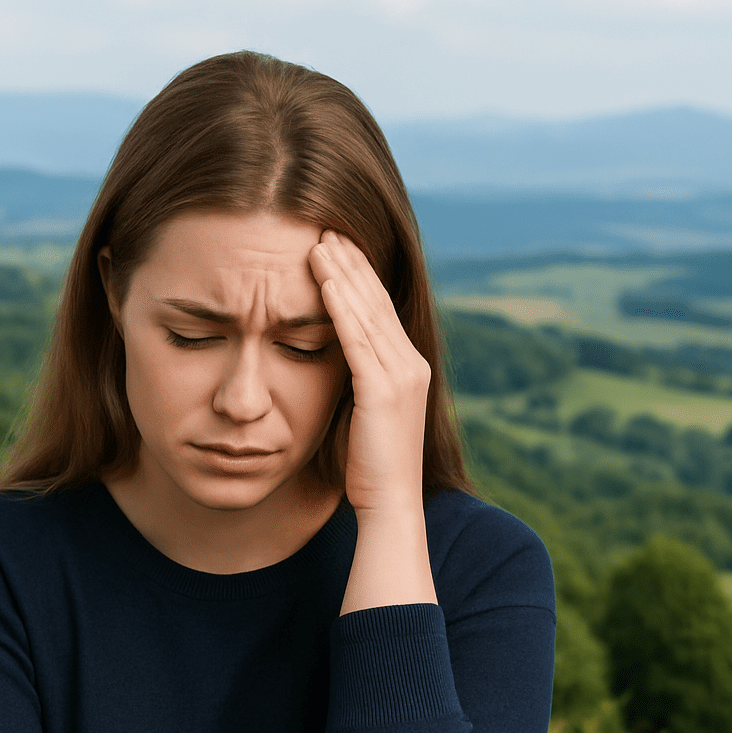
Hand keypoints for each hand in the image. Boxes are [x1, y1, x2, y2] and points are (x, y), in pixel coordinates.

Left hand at [308, 230, 429, 516]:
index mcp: (410, 368)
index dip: (360, 276)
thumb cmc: (370, 469)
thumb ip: (358, 383)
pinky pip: (357, 337)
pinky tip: (322, 279)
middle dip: (352, 263)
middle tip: (327, 228)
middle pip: (377, 301)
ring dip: (342, 273)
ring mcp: (402, 376)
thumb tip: (335, 362)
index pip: (382, 310)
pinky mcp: (383, 390)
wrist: (391, 504)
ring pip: (367, 312)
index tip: (336, 247)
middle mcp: (412, 364)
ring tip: (319, 242)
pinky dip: (339, 304)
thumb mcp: (364, 415)